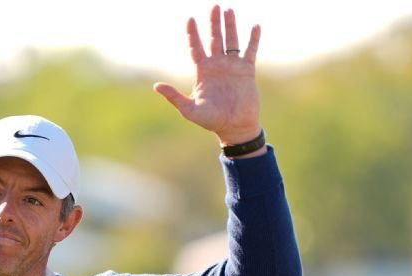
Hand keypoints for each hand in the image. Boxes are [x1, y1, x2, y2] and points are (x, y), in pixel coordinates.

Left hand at [154, 5, 261, 146]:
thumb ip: (174, 96)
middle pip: (214, 39)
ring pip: (231, 40)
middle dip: (213, 23)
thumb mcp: (189, 110)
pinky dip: (253, 39)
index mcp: (203, 72)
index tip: (190, 19)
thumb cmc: (212, 121)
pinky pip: (250, 50)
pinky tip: (255, 26)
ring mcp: (232, 66)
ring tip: (229, 10)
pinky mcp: (247, 70)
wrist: (235, 127)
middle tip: (214, 6)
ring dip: (230, 25)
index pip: (196, 48)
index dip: (193, 34)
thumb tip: (156, 86)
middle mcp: (217, 65)